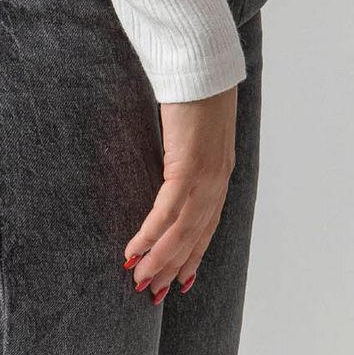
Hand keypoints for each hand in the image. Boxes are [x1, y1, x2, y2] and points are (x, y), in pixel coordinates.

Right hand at [122, 85, 236, 304]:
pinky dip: (150, 235)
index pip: (208, 226)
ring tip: (139, 280)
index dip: (193, 254)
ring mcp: (205, 176)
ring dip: (159, 260)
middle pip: (195, 237)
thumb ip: (188, 147)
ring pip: (182, 233)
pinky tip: (134, 250)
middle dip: (172, 267)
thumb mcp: (196, 126)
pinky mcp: (188, 167)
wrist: (203, 62)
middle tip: (153, 292)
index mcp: (220, 173)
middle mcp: (217, 181)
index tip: (181, 279)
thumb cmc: (196, 87)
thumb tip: (174, 158)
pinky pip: (166, 212)